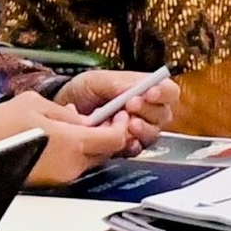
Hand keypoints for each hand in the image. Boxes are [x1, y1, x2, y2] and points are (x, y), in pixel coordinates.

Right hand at [0, 90, 133, 187]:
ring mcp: (61, 176)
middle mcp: (72, 165)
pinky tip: (61, 138)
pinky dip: (76, 152)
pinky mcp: (50, 182)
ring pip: (91, 159)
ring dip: (91, 143)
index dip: (121, 125)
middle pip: (107, 151)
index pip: (115, 139)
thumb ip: (65, 112)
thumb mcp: (35, 103)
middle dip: (108, 134)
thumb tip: (83, 119)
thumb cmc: (2, 128)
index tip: (118, 113)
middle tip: (102, 117)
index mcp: (73, 143)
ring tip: (77, 124)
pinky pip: (74, 165)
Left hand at [55, 67, 172, 136]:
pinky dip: (130, 145)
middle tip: (131, 105)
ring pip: (153, 134)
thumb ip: (117, 83)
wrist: (62, 112)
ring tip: (128, 123)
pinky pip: (137, 150)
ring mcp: (136, 131)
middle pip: (164, 114)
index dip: (163, 92)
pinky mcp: (125, 147)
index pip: (168, 91)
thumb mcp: (96, 80)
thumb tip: (135, 88)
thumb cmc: (81, 92)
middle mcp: (145, 112)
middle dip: (149, 110)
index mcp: (144, 90)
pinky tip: (123, 140)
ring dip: (142, 129)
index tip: (149, 93)